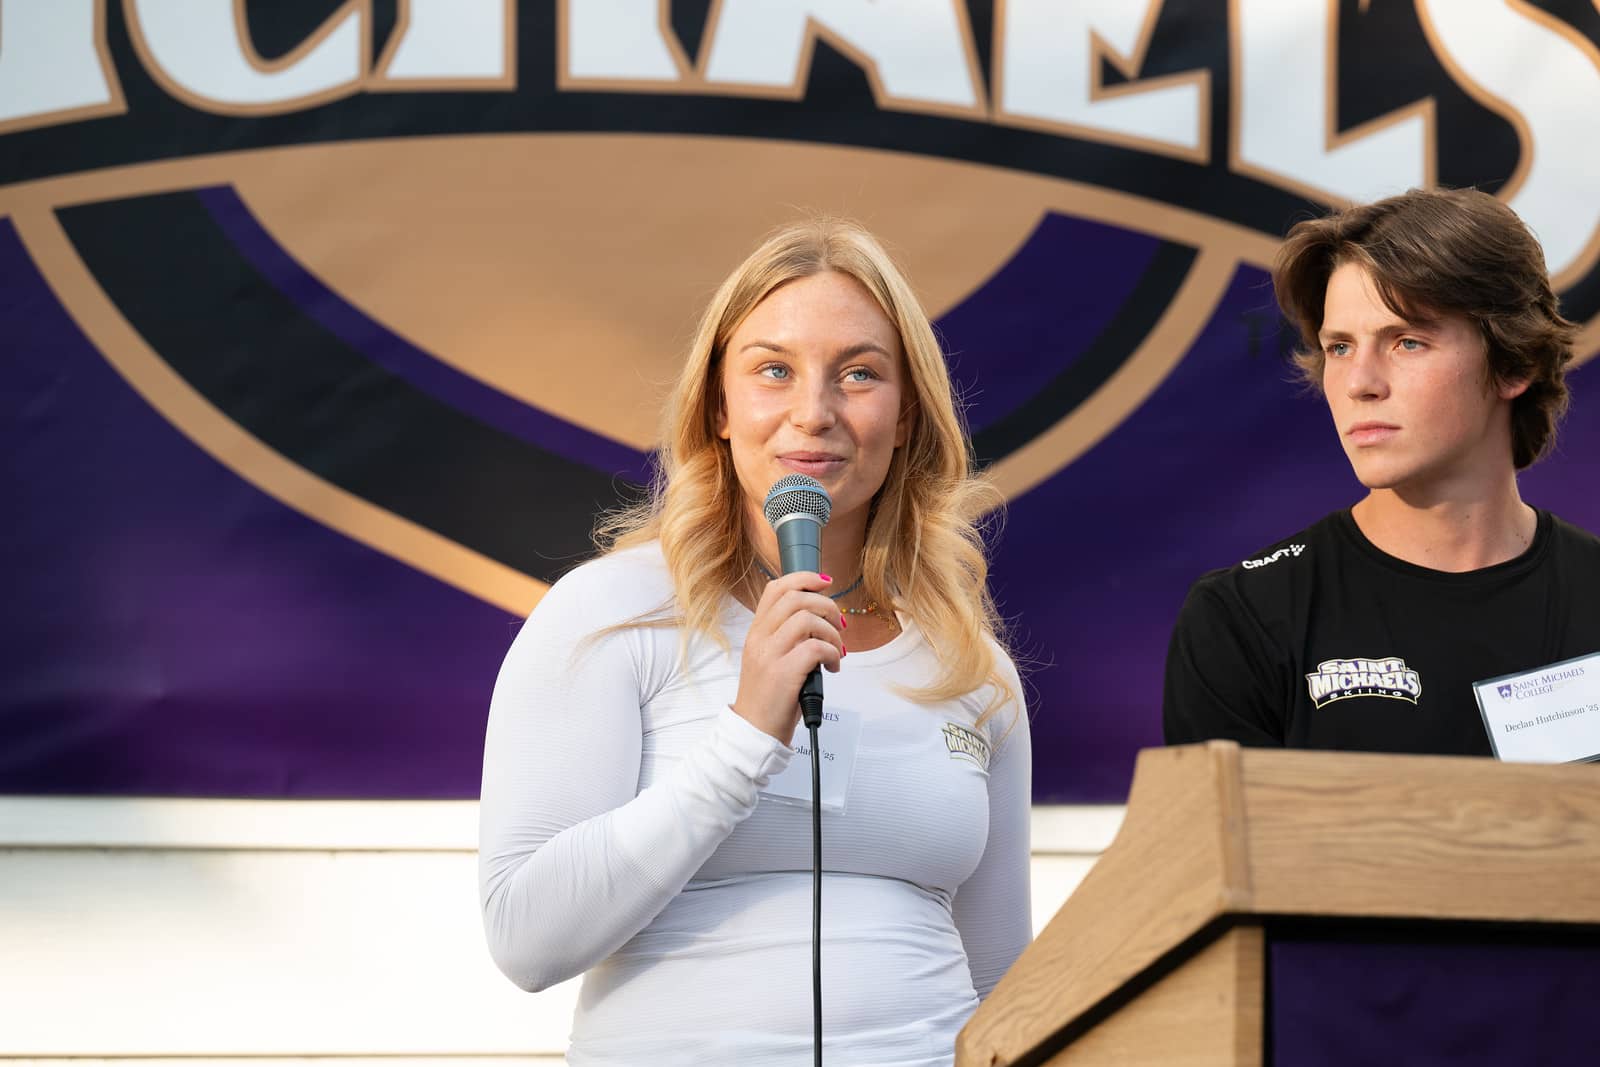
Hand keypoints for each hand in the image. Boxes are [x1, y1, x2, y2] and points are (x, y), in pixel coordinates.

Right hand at [731, 571, 844, 742]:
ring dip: (831, 632)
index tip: (826, 583)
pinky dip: (833, 653)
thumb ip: (785, 636)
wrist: (755, 731)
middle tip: (838, 624)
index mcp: (756, 632)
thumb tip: (818, 617)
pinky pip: (816, 647)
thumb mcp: (770, 658)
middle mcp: (760, 639)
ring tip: (836, 650)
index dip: (804, 579)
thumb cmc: (769, 697)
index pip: (776, 589)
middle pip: (796, 599)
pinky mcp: (783, 674)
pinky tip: (833, 666)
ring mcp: (770, 655)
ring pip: (807, 620)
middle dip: (826, 605)